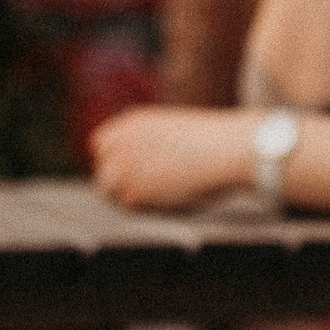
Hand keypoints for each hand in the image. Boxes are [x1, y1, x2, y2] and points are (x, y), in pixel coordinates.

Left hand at [89, 108, 253, 209]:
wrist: (228, 150)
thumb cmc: (215, 143)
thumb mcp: (175, 133)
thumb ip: (151, 147)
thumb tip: (145, 171)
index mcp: (134, 122)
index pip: (102, 145)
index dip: (113, 161)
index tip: (127, 175)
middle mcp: (122, 142)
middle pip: (103, 171)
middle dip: (117, 183)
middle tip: (143, 194)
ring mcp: (125, 166)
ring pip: (111, 193)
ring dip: (134, 197)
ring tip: (167, 195)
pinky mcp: (134, 191)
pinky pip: (131, 207)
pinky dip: (150, 208)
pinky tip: (176, 198)